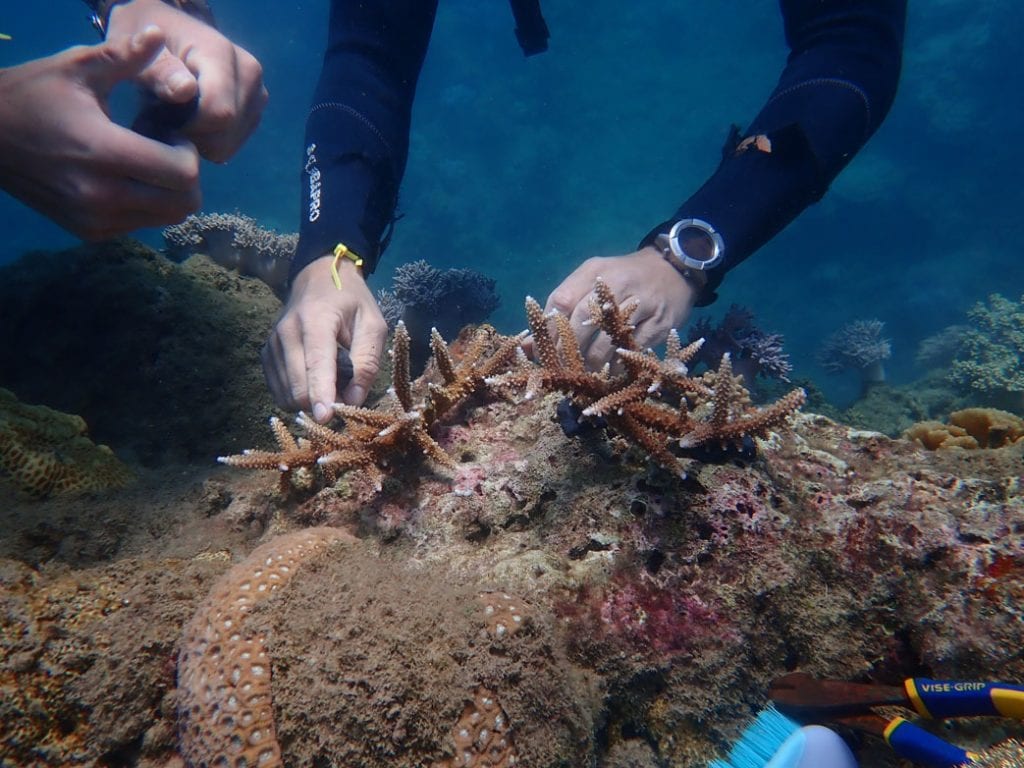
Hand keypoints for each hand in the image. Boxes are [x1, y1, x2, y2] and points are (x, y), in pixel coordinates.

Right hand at [0, 28, 200, 239]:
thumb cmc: (33, 95)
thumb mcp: (76, 68)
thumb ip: (123, 56)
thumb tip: (158, 34)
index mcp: (103, 152)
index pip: (182, 174)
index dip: (190, 153)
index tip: (172, 135)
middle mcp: (101, 195)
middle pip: (182, 203)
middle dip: (188, 176)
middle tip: (167, 151)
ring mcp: (94, 218)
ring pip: (166, 219)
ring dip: (170, 193)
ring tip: (148, 163)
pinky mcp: (88, 231)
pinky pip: (140, 225)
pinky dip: (147, 206)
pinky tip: (128, 178)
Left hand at [107, 0, 266, 162]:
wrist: (166, 30)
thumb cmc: (145, 41)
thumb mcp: (133, 46)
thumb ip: (158, 69)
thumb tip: (185, 90)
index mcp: (221, 54)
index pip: (218, 113)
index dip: (185, 129)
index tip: (154, 118)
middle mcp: (249, 74)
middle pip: (224, 136)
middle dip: (187, 137)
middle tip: (156, 119)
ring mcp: (257, 94)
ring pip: (227, 146)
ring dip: (195, 141)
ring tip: (170, 117)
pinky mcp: (255, 110)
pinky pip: (229, 146)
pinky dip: (205, 142)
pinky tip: (187, 122)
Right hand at [262, 256, 388, 419]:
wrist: (318, 277)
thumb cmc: (351, 301)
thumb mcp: (373, 325)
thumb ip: (367, 363)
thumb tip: (353, 401)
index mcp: (316, 320)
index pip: (316, 363)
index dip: (321, 393)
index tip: (326, 417)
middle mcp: (287, 332)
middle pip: (298, 386)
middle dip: (321, 402)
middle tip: (345, 394)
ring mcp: (271, 343)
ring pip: (286, 393)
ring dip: (310, 400)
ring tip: (332, 382)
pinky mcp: (265, 354)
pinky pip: (278, 390)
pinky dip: (297, 395)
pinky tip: (313, 382)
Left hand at [543, 246, 697, 367]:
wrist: (673, 270)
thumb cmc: (622, 278)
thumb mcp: (590, 280)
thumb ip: (560, 306)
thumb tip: (528, 345)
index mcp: (593, 272)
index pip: (561, 301)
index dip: (548, 331)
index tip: (541, 352)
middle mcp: (616, 284)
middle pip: (582, 320)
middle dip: (567, 350)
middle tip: (561, 370)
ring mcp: (641, 303)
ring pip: (607, 339)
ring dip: (591, 362)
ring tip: (583, 375)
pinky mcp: (660, 322)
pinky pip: (633, 349)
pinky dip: (618, 365)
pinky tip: (610, 372)